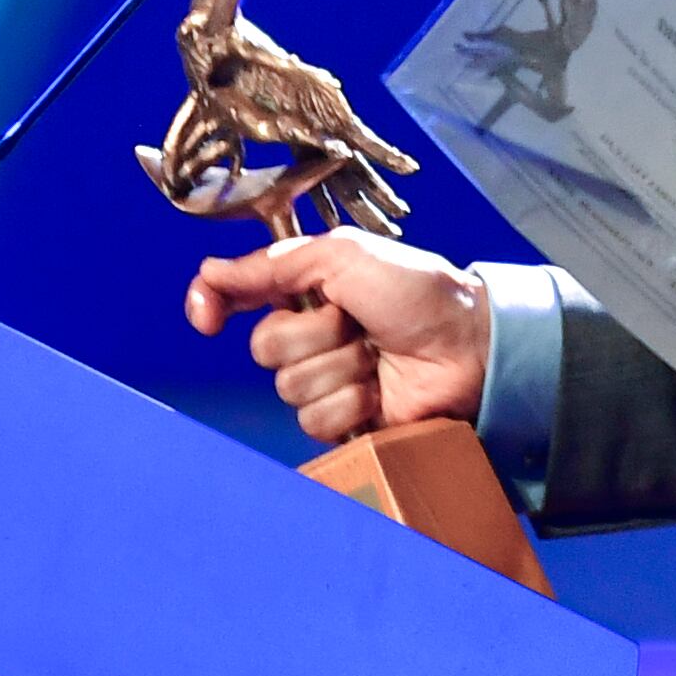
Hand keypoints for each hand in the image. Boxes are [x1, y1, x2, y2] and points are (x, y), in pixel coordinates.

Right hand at [185, 231, 491, 446]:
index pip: (234, 296)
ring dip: (339, 368)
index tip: (207, 318)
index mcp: (305, 288)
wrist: (468, 345)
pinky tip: (379, 391)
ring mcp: (327, 378)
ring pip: (289, 387)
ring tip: (376, 357)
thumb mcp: (345, 255)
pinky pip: (315, 420)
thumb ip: (273, 264)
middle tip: (355, 323)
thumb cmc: (419, 291)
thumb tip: (209, 272)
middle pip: (264, 347)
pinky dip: (350, 403)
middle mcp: (310, 333)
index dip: (211, 305)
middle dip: (312, 334)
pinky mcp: (344, 419)